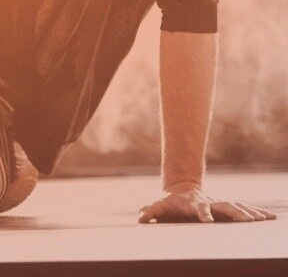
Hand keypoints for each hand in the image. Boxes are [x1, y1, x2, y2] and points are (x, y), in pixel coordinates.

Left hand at [139, 183, 276, 222]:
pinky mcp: (228, 207)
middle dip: (236, 213)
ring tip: (263, 220)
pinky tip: (271, 218)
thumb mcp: (160, 206)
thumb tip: (139, 217)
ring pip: (238, 207)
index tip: (206, 220)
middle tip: (248, 221)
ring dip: (250, 213)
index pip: (199, 209)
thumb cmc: (171, 203)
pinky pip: (245, 211)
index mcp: (195, 204)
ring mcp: (220, 204)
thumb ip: (150, 211)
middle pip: (225, 206)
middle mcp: (211, 202)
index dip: (203, 213)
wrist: (183, 189)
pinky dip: (258, 213)